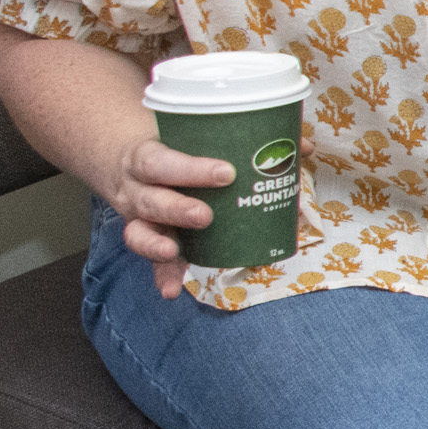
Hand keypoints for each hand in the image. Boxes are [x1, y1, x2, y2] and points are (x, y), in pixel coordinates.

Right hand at [105, 132, 237, 298]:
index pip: (161, 161)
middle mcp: (138, 190)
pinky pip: (152, 262)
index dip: (190, 169)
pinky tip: (170, 290)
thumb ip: (241, 140)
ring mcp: (140, 219)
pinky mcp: (150, 240)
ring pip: (140, 233)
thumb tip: (304, 145)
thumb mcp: (189, 138)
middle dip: (177, 209)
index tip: (226, 173)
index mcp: (147, 158)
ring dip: (156, 247)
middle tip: (205, 215)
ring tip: (172, 252)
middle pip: (151, 200)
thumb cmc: (169, 149)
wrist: (123, 163)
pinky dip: (162, 276)